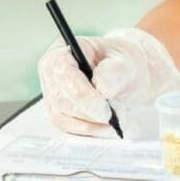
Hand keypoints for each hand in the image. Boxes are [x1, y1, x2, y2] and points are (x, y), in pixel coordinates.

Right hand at [38, 28, 179, 136]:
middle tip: (113, 119)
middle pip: (61, 98)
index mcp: (63, 50)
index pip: (63, 73)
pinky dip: (88, 130)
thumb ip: (115, 71)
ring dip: (90, 123)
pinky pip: (68, 126)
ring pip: (62, 116)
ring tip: (114, 123)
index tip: (104, 110)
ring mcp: (52, 93)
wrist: (128, 74)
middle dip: (89, 112)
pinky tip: (106, 129)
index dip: (82, 94)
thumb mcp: (126, 61)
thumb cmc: (124, 63)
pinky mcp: (60, 111)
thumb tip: (102, 88)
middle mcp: (52, 72)